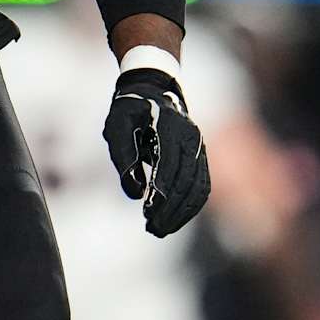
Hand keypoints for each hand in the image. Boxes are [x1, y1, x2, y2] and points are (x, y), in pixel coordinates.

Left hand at [103, 68, 210, 236]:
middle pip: (187, 181)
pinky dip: (190, 207)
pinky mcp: (200, 159)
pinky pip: (202, 187)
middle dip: (171, 209)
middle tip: (152, 229)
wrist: (153, 89)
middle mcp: (191, 138)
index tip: (147, 212)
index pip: (169, 164)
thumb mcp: (117, 125)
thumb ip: (124, 156)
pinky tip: (174, 220)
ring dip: (181, 213)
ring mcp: (199, 149)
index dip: (160, 190)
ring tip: (160, 229)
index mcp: (169, 127)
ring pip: (198, 189)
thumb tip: (136, 193)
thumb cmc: (130, 109)